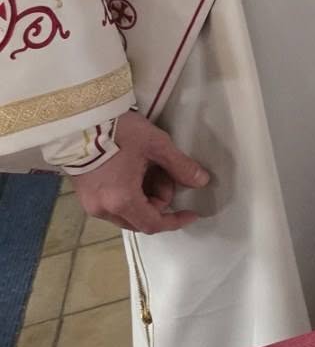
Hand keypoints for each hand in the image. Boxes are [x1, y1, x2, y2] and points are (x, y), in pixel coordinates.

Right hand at [70, 111, 208, 234]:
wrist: (80, 121)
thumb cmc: (120, 132)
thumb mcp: (157, 146)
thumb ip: (181, 167)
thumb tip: (202, 181)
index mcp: (121, 201)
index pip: (153, 224)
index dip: (175, 221)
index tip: (192, 213)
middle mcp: (103, 210)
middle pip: (140, 219)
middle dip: (160, 200)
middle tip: (165, 171)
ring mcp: (90, 204)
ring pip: (127, 212)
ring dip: (145, 195)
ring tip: (149, 165)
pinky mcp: (84, 195)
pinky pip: (113, 204)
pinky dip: (129, 193)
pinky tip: (134, 169)